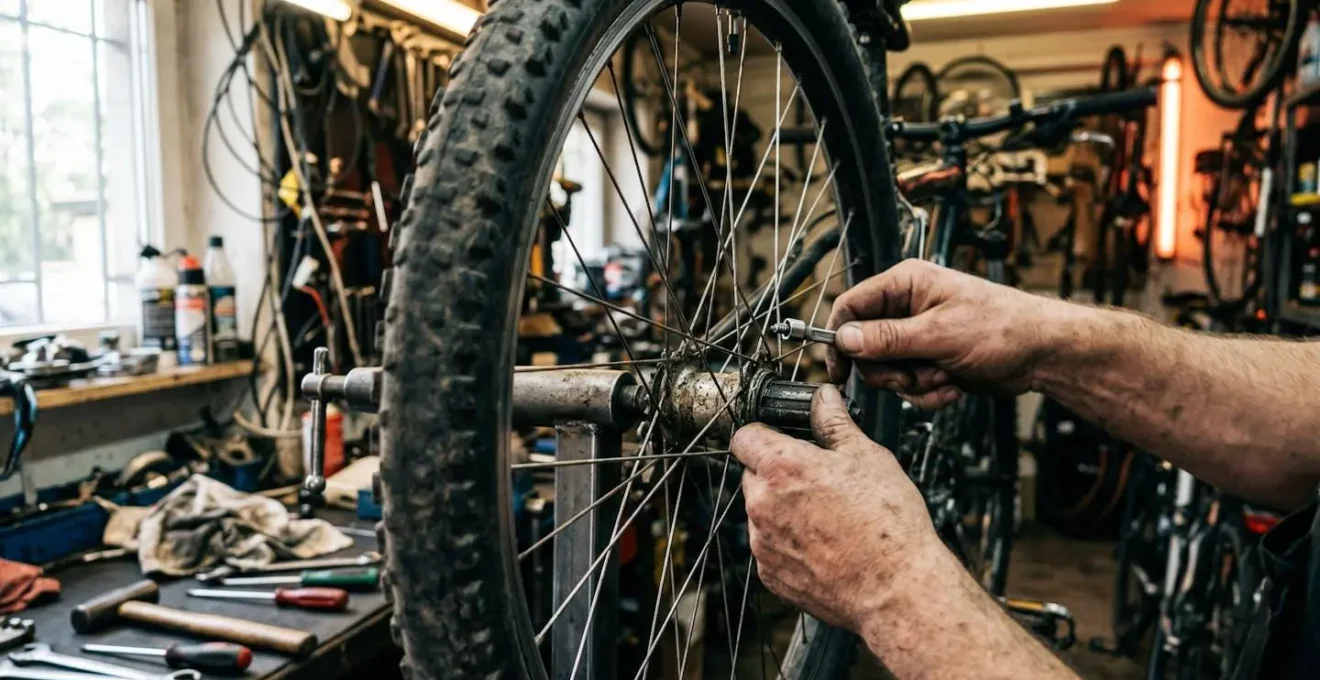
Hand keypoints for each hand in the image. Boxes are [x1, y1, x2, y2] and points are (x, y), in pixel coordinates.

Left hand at [730, 386, 959, 631]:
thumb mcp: (867, 457)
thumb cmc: (887, 524)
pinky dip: (788, 543)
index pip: (744, 436)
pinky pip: (770, 547)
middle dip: (777, 472)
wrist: (896, 590)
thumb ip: (835, 423)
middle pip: (753, 474)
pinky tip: (824, 545)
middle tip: (818, 480)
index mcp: (781, 467)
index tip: (784, 438)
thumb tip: (823, 397)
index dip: (765, 433)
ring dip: (782, 508)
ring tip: (828, 517)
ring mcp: (762, 543)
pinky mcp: (770, 574)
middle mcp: (761, 504)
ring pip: (761, 511)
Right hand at [826, 259, 1073, 408]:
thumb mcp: (939, 333)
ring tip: (942, 376)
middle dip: (889, 370)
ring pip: (886, 371)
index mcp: (905, 284)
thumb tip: (844, 338)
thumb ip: (887, 338)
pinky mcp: (929, 360)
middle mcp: (907, 308)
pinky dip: (928, 392)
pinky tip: (952, 384)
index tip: (839, 368)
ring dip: (913, 384)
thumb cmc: (1003, 327)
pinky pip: (909, 385)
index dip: (839, 338)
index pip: (850, 306)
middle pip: (864, 347)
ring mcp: (918, 336)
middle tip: (912, 376)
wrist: (1041, 354)